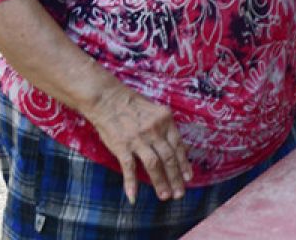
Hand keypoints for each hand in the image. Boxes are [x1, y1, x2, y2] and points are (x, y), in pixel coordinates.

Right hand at [87, 83, 192, 203]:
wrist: (107, 98)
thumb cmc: (132, 104)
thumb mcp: (155, 110)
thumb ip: (165, 128)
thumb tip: (178, 147)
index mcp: (165, 120)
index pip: (178, 146)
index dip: (184, 163)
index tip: (189, 177)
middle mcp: (154, 130)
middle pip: (169, 158)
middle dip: (176, 178)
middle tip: (179, 193)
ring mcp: (138, 139)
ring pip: (154, 164)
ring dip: (160, 182)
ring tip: (165, 196)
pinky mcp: (122, 146)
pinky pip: (129, 168)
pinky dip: (131, 183)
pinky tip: (133, 197)